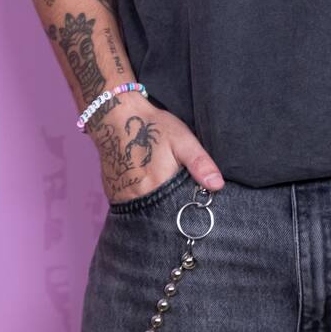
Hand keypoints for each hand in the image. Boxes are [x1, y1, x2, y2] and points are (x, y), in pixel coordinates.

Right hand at [85, 90, 224, 203]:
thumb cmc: (153, 127)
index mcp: (159, 187)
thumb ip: (199, 163)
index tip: (193, 207)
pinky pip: (129, 206)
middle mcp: (138, 198)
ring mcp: (122, 197)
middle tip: (175, 192)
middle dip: (170, 211)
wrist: (117, 116)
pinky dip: (139, 201)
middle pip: (160, 216)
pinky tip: (146, 187)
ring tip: (160, 190)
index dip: (186, 211)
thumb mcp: (182, 140)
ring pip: (143, 213)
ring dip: (154, 207)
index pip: (177, 213)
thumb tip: (217, 185)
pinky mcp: (112, 193)